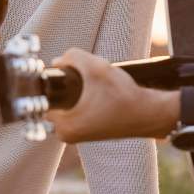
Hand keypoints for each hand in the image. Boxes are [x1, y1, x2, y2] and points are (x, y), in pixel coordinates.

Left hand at [48, 49, 176, 142]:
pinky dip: (84, 99)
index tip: (68, 73)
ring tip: (96, 87)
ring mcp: (78, 136)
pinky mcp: (88, 132)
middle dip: (67, 85)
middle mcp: (67, 135)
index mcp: (64, 126)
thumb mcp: (96, 66)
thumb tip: (58, 62)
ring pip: (67, 103)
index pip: (44, 96)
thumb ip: (71, 57)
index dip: (54, 79)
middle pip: (55, 99)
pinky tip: (100, 94)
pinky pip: (77, 109)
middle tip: (87, 80)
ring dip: (77, 91)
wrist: (149, 114)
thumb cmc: (124, 96)